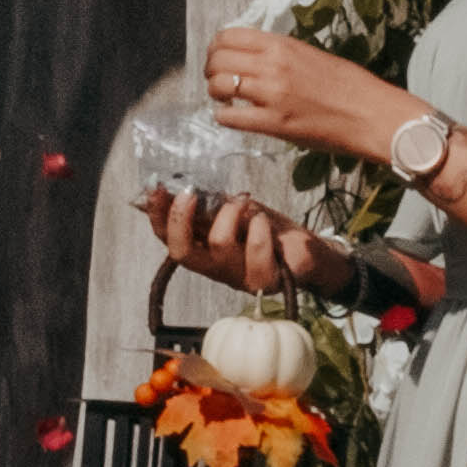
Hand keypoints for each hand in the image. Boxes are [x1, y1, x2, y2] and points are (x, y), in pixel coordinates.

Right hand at [139, 186, 345, 299]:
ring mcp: (237, 277)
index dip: (157, 216)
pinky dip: (259, 230)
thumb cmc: (269, 230)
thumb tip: (178, 185)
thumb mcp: (234, 210)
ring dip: (230, 214)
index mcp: (202, 250)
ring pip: (219, 245)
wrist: (309, 251)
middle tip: (190, 194)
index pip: (167, 239)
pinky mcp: (263, 281)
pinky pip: (255, 252)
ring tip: (244, 202)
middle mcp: (214, 267)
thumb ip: (209, 205)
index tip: (157, 189)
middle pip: (182, 252)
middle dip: (180, 219)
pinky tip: (264, 222)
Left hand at [199, 26, 402, 162]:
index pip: (228, 35)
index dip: (216, 47)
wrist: (371, 114)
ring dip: (215, 92)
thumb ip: (279, 53)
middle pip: (218, 59)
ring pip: (219, 86)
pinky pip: (229, 118)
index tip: (218, 56)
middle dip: (211, 69)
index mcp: (282, 45)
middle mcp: (272, 66)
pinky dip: (224, 116)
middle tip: (217, 79)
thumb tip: (251, 56)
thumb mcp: (311, 55)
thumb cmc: (349, 85)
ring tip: (225, 98)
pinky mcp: (274, 123)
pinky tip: (232, 117)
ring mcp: (271, 95)